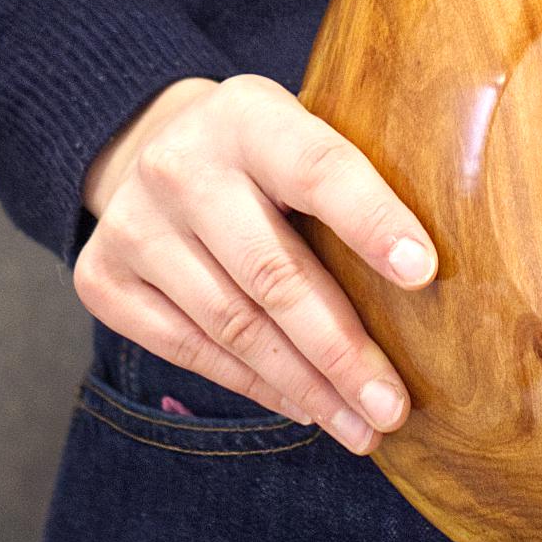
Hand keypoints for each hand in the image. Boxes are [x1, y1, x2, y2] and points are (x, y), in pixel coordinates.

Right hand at [72, 74, 436, 452]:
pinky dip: (256, 386)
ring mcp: (133, 224)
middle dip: (342, 350)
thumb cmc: (267, 159)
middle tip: (393, 407)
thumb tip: (438, 281)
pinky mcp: (102, 277)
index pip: (318, 169)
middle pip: (274, 273)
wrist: (152, 149)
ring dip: (307, 388)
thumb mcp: (308, 136)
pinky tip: (306, 408)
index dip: (371, 221)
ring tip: (362, 426)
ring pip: (234, 326)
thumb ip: (359, 184)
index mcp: (248, 115)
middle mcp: (179, 165)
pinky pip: (191, 349)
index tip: (423, 274)